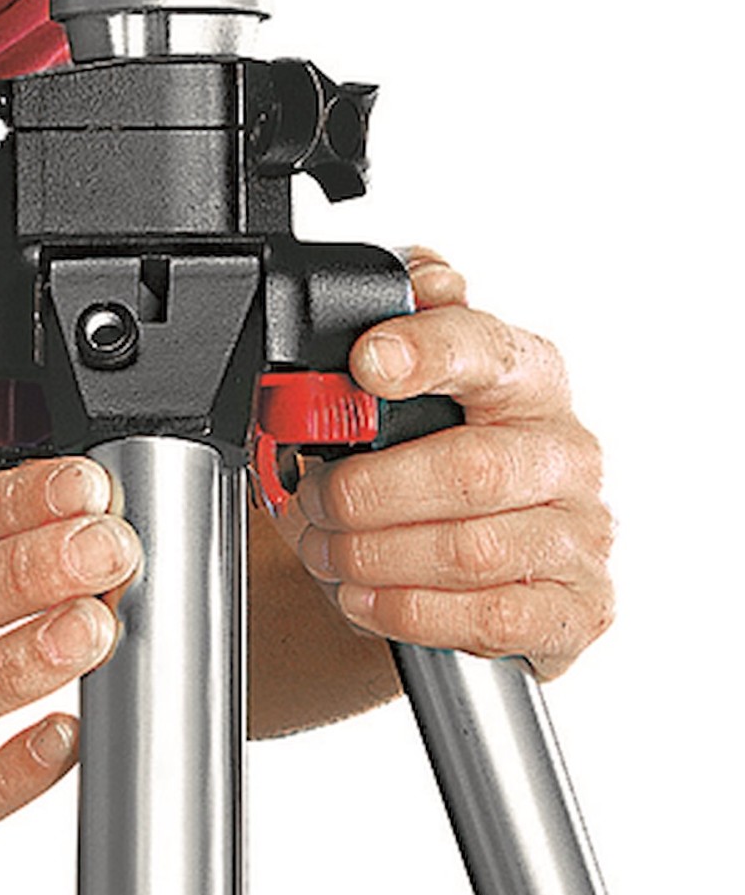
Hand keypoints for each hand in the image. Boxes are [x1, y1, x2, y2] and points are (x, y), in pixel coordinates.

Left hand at [291, 249, 613, 679]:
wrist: (470, 571)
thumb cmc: (433, 470)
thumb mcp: (411, 395)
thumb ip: (409, 328)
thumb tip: (421, 277)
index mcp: (528, 377)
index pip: (485, 348)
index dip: (425, 352)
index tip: (366, 363)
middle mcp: (566, 451)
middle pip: (469, 468)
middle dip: (367, 492)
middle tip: (313, 500)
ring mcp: (581, 533)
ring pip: (472, 550)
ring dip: (375, 556)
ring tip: (326, 552)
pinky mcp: (578, 607)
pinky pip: (492, 616)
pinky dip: (410, 610)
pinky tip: (364, 598)